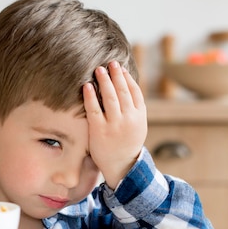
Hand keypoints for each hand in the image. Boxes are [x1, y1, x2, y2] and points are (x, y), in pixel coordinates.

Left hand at [83, 61, 146, 188]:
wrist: (120, 165)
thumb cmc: (126, 142)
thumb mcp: (138, 126)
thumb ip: (134, 108)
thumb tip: (127, 86)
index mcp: (140, 117)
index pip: (135, 92)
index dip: (127, 79)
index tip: (121, 69)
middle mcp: (129, 119)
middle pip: (123, 91)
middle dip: (116, 75)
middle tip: (110, 63)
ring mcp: (114, 125)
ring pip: (110, 97)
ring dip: (104, 81)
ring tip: (99, 69)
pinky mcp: (99, 130)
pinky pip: (94, 109)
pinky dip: (90, 96)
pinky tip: (87, 86)